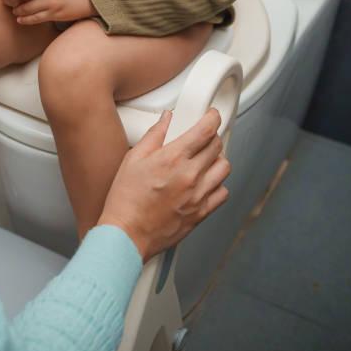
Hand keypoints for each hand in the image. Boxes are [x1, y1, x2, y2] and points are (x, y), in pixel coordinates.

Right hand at [97, 108, 230, 260]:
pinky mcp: (201, 213)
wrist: (127, 234)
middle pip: (217, 146)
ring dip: (217, 160)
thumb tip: (166, 119)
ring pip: (224, 168)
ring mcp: (198, 195)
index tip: (211, 116)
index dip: (213, 118)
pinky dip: (217, 185)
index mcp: (173, 158)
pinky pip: (222, 193)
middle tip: (202, 138)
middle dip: (212, 137)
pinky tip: (205, 183)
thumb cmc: (126, 200)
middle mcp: (190, 175)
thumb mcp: (133, 159)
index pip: (206, 130)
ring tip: (204, 161)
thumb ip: (153, 136)